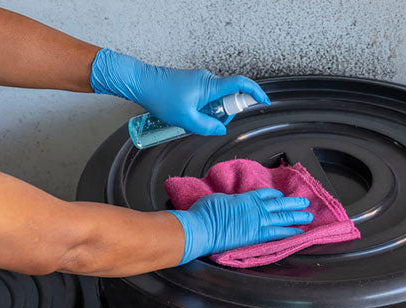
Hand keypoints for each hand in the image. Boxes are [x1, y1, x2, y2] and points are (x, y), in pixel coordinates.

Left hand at [90, 48, 269, 134]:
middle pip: (228, 97)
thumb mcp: (186, 119)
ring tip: (190, 119)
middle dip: (223, 114)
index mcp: (210, 86)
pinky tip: (186, 115)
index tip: (264, 101)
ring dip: (209, 113)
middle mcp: (208, 80)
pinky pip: (206, 98)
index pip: (241, 84)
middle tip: (207, 124)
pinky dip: (202, 109)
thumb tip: (220, 129)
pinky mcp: (192, 83)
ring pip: (216, 100)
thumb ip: (207, 127)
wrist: (141, 83)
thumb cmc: (160, 97)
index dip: (255, 93)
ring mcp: (200, 80)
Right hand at [168, 189, 311, 263]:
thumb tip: (232, 203)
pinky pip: (279, 233)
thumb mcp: (218, 199)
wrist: (201, 228)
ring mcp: (258, 222)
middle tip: (305, 203)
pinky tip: (299, 232)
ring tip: (308, 216)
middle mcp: (255, 209)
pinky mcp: (257, 237)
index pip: (265, 194)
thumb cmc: (204, 213)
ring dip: (297, 216)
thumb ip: (230, 201)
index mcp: (245, 198)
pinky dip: (290, 232)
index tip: (281, 195)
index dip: (275, 195)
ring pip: (283, 217)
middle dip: (293, 203)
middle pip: (279, 204)